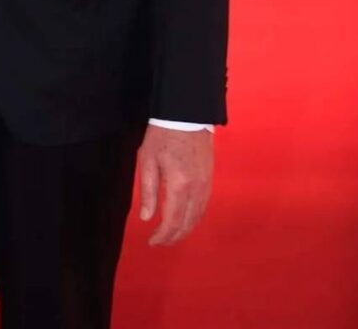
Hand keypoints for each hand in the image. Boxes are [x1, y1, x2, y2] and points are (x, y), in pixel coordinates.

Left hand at [138, 126, 213, 246]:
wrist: (186, 115)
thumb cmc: (162, 135)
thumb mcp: (147, 159)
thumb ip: (148, 190)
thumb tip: (146, 218)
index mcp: (179, 185)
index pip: (172, 221)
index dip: (162, 236)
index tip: (151, 241)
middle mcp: (196, 189)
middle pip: (187, 223)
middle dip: (173, 237)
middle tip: (160, 242)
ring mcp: (206, 185)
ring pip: (198, 217)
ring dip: (185, 230)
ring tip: (171, 235)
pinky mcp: (210, 179)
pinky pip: (203, 206)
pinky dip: (194, 218)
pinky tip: (185, 220)